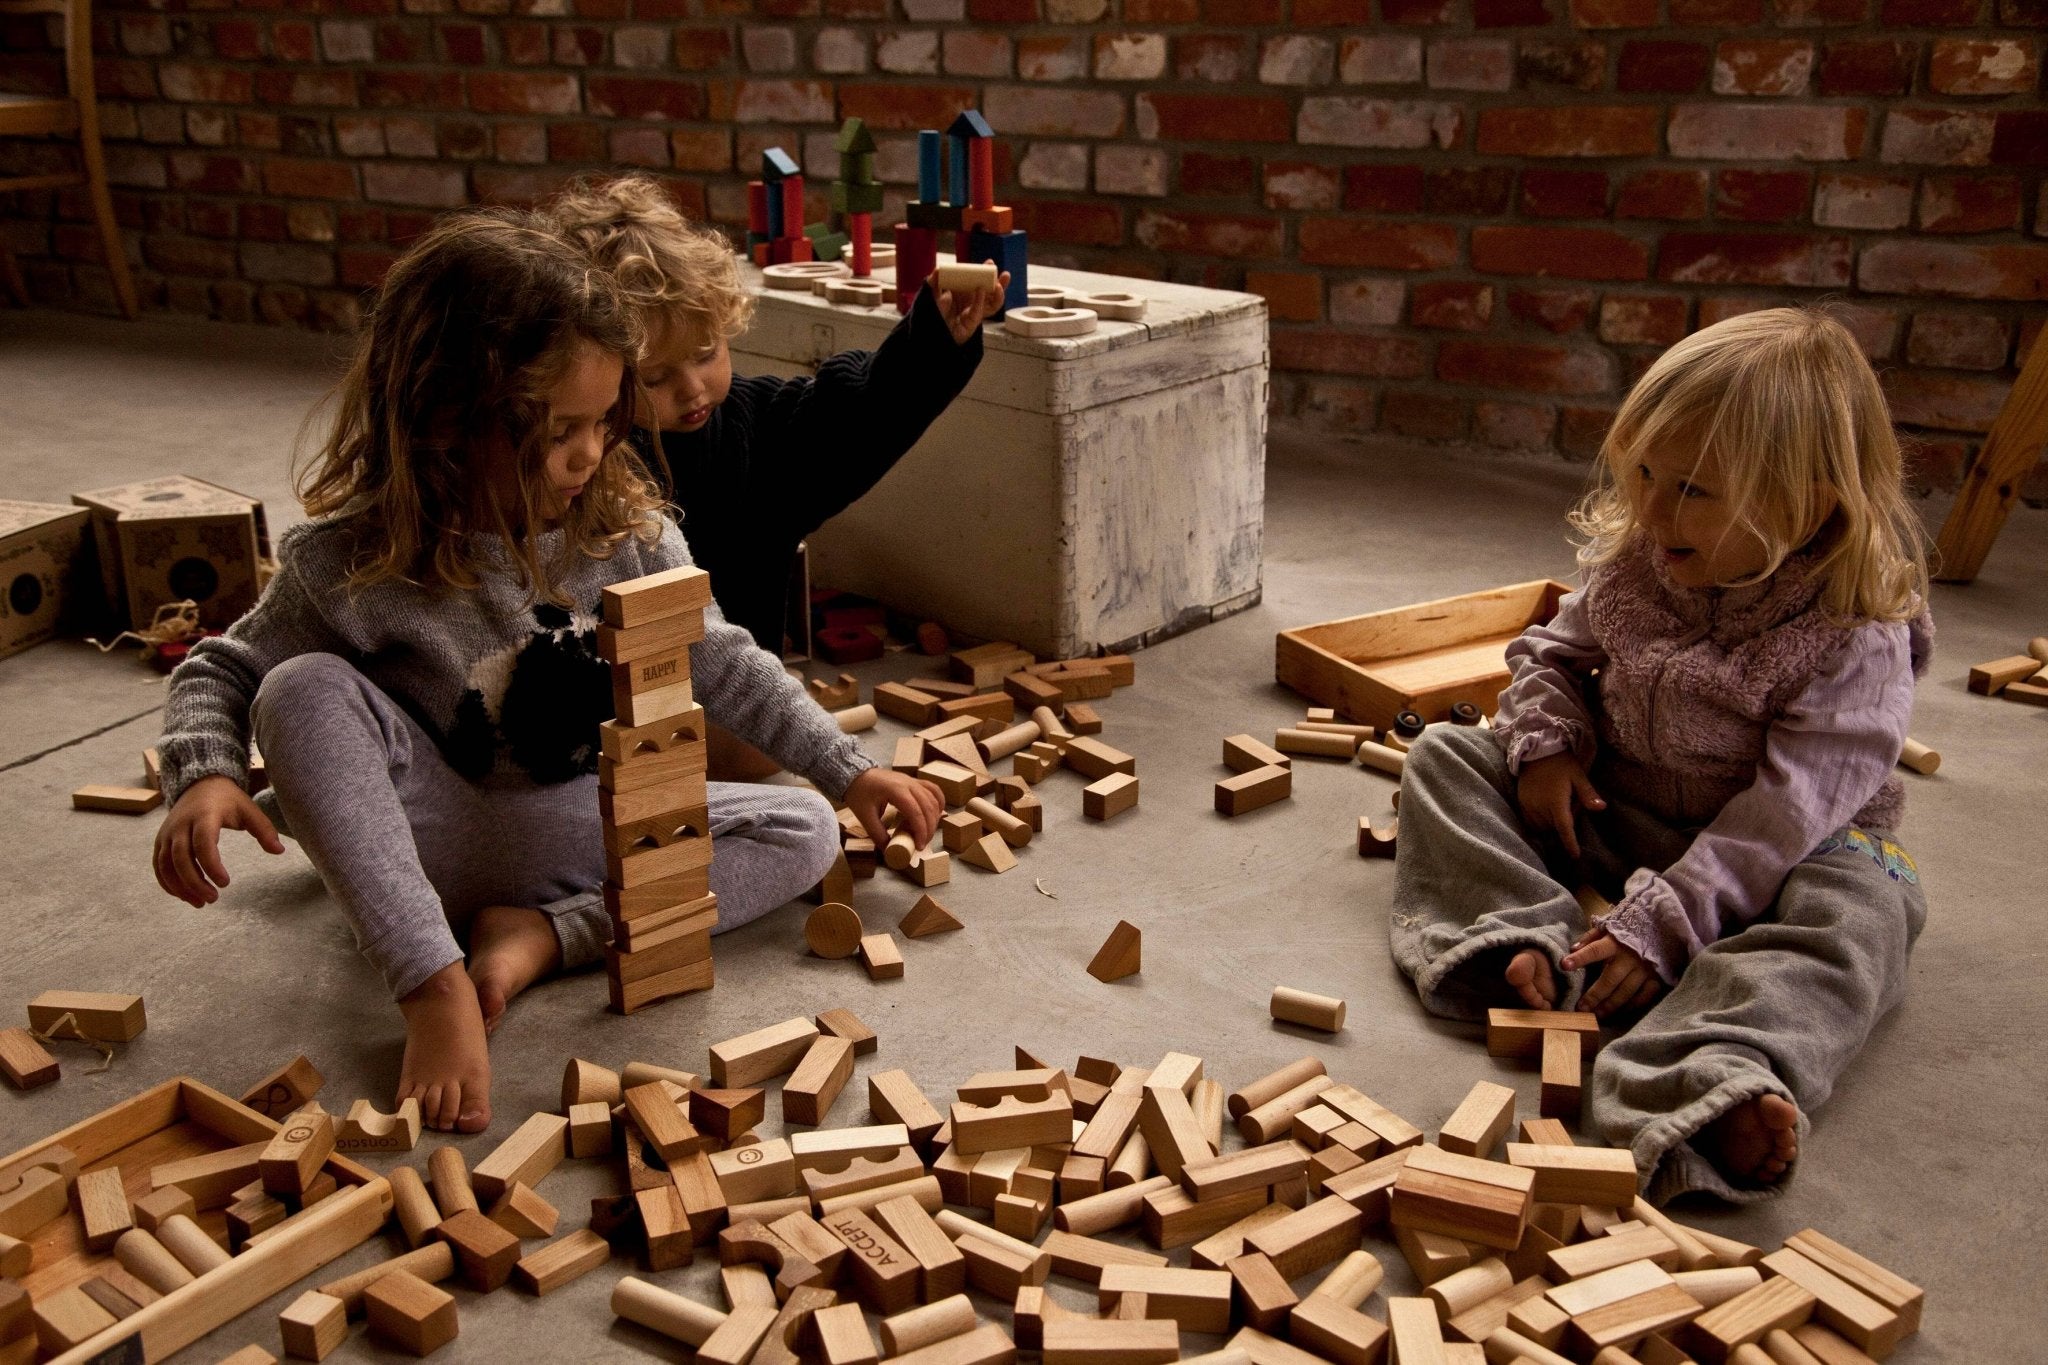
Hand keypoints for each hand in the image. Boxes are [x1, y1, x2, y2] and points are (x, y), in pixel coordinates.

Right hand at [152, 773, 284, 907]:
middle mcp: (181, 825)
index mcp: (204, 815)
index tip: (226, 883)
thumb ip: (264, 830)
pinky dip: (168, 883)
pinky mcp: (160, 841)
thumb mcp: (249, 810)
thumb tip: (279, 851)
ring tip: (200, 903)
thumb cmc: (228, 800)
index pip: (203, 843)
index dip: (211, 865)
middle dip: (194, 882)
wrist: (200, 784)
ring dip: (180, 887)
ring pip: (166, 865)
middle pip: (180, 858)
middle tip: (213, 899)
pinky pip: (158, 866)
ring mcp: (167, 833)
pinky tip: (185, 896)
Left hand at [843, 768, 943, 848]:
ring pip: (934, 799)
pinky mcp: (914, 781)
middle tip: (922, 844)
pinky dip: (938, 802)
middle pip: (928, 807)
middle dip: (929, 829)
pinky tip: (936, 814)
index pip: (916, 813)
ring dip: (935, 818)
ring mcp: (913, 781)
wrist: (855, 775)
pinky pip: (933, 790)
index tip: (919, 846)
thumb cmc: (859, 793)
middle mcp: (908, 783)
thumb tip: (890, 851)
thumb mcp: (865, 816)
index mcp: (896, 790)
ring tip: (926, 833)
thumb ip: (878, 834)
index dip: (921, 831)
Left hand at [934, 271, 1010, 344]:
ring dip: (998, 295)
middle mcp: (972, 301)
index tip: (990, 264)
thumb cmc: (934, 315)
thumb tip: (937, 271)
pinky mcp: (972, 323)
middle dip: (999, 283)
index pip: (980, 281)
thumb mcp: (932, 295)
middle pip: (991, 292)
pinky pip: (978, 311)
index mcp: (965, 292)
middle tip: (1003, 274)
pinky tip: (981, 291)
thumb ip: (934, 283)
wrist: (931, 333)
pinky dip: (980, 300)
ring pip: (992, 304)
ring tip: (999, 286)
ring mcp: (974, 312)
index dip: (987, 273)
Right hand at [1515, 752, 1604, 859]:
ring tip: (1557, 807)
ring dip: (1550, 825)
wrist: (1536, 751)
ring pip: (1541, 827)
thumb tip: (1601, 808)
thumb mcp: (1579, 776)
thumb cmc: (1562, 763)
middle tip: (1570, 805)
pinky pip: (1530, 822)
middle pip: (1554, 828)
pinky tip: (1545, 812)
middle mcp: (1540, 807)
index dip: (1570, 844)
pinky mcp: (1521, 803)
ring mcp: (1528, 806)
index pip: (1564, 829)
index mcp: (1556, 801)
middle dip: (1563, 825)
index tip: (1575, 856)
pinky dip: (1539, 823)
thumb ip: (1588, 794)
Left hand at [1561, 926, 1662, 1016]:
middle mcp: (1630, 958)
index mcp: (1615, 942)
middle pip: (1610, 980)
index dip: (1580, 958)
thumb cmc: (1627, 931)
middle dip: (1594, 995)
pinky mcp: (1656, 979)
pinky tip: (1620, 1012)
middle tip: (1581, 1008)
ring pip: (1626, 992)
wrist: (1662, 928)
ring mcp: (1644, 970)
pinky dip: (1631, 1006)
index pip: (1594, 950)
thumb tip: (1572, 949)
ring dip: (1610, 1005)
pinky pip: (1644, 997)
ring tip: (1597, 1015)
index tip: (1564, 965)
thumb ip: (1590, 938)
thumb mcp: (1608, 927)